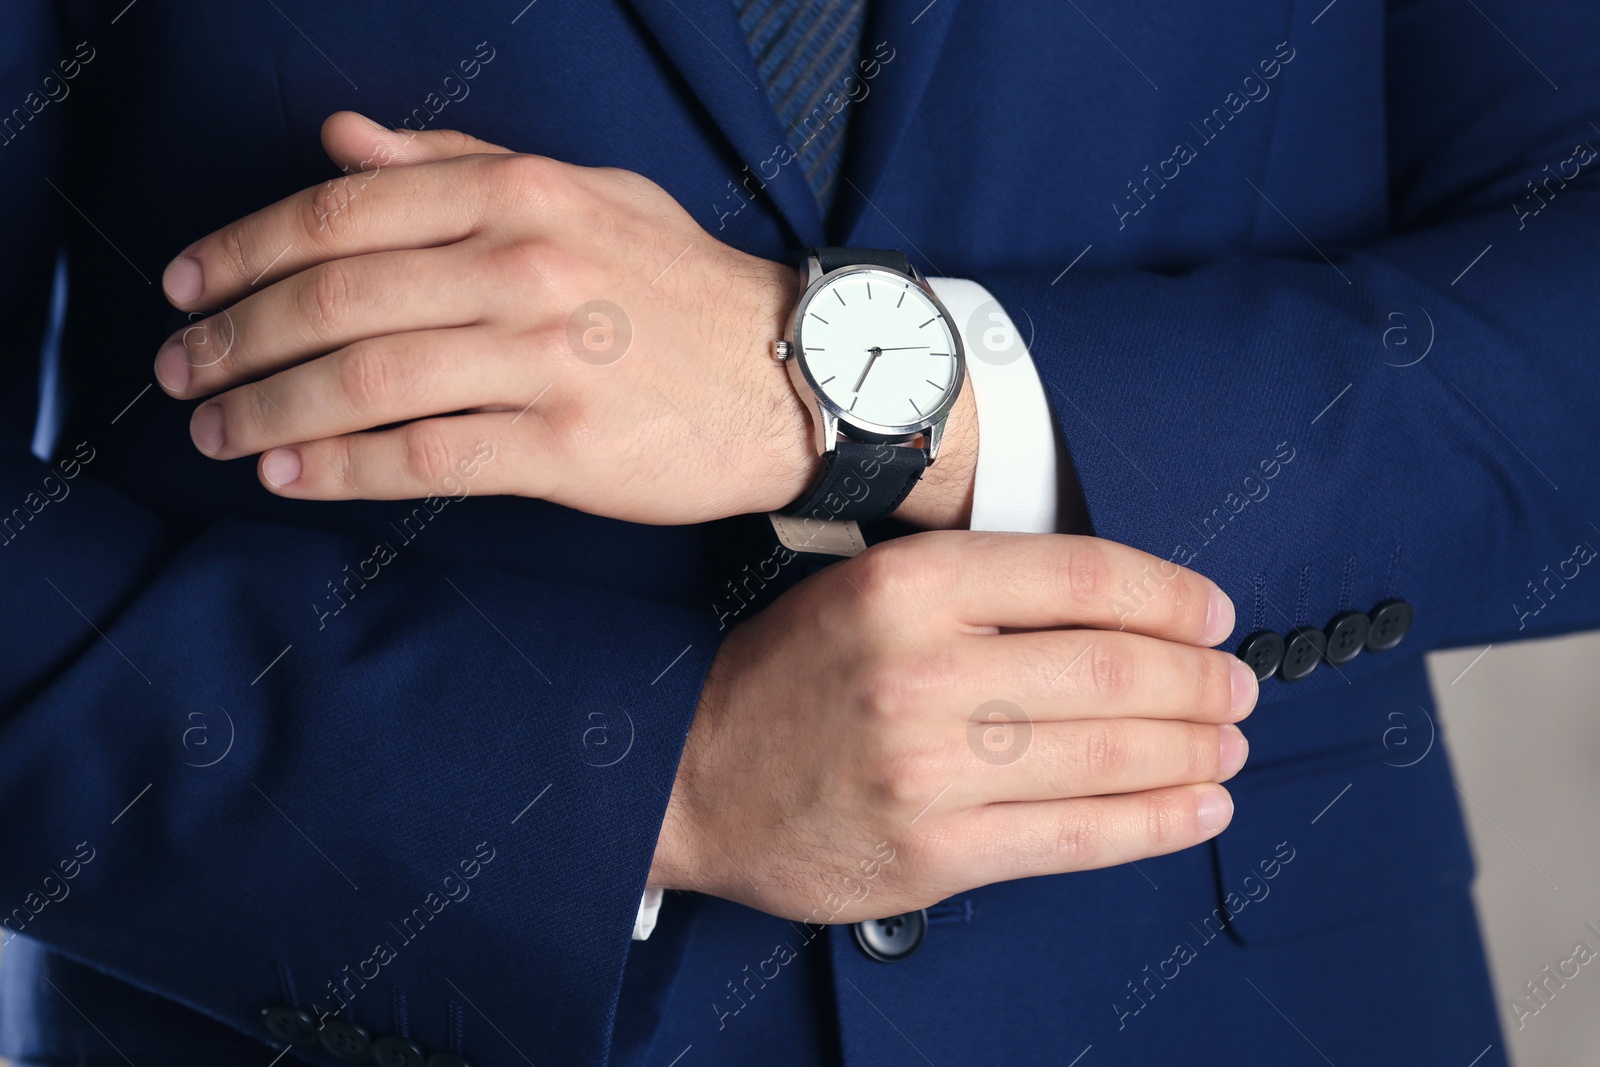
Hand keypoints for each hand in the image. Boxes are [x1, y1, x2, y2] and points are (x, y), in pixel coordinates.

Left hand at [154, 112, 976, 526]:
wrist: (797, 376)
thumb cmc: (683, 287)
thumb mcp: (583, 193)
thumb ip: (459, 165)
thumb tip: (341, 142)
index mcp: (521, 194)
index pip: (344, 213)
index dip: (244, 250)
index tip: (185, 285)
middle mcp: (526, 267)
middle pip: (336, 300)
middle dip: (235, 340)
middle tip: (180, 372)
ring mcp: (546, 359)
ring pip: (365, 382)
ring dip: (267, 411)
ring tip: (214, 432)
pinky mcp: (566, 446)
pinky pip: (423, 458)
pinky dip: (340, 469)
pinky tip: (288, 475)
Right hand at [651, 531, 1256, 923]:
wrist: (688, 777)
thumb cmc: (783, 681)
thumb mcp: (864, 589)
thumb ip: (978, 589)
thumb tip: (1117, 611)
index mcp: (909, 586)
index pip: (1083, 576)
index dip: (1170, 596)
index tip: (1213, 612)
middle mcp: (922, 669)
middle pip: (1111, 669)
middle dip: (1200, 680)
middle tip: (1237, 685)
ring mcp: (930, 768)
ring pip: (1108, 753)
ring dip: (1195, 750)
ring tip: (1230, 745)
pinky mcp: (936, 851)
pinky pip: (1078, 836)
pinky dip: (1156, 822)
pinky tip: (1201, 809)